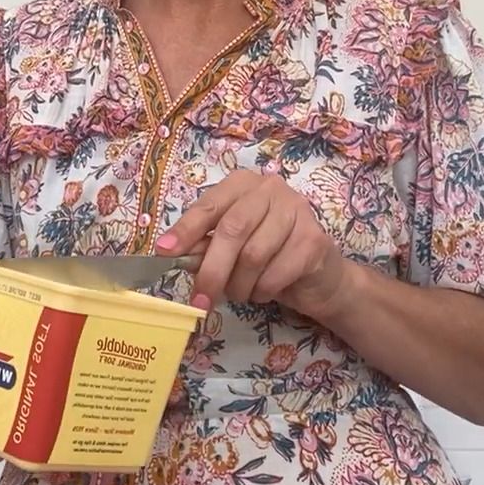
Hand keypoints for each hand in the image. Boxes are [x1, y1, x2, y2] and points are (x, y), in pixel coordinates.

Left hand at [156, 170, 348, 318]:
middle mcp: (270, 189)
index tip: (164, 252)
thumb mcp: (231, 248)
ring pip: (253, 255)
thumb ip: (204, 246)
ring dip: (240, 285)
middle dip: (212, 270)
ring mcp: (296, 210)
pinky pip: (275, 273)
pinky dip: (263, 291)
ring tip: (241, 293)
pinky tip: (265, 291)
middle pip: (232, 230)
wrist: (319, 277)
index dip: (186, 230)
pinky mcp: (313, 239)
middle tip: (201, 300)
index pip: (209, 205)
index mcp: (243, 184)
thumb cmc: (269, 256)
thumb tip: (171, 253)